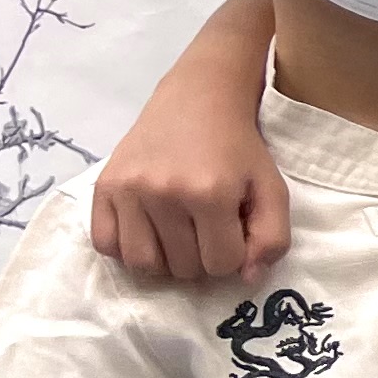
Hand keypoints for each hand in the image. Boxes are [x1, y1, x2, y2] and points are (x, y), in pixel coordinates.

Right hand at [91, 101, 287, 282]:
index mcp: (210, 194)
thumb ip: (272, 238)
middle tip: (204, 229)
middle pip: (182, 269)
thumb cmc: (238, 148)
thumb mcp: (272, 188)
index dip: (232, 254)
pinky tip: (146, 230)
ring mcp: (129, 190)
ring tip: (176, 236)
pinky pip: (106, 245)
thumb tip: (247, 277)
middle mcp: (164, 193)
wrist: (197, 100)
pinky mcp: (104, 185)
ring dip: (164, 261)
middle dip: (200, 258)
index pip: (221, 265)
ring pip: (142, 264)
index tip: (231, 231)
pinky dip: (125, 249)